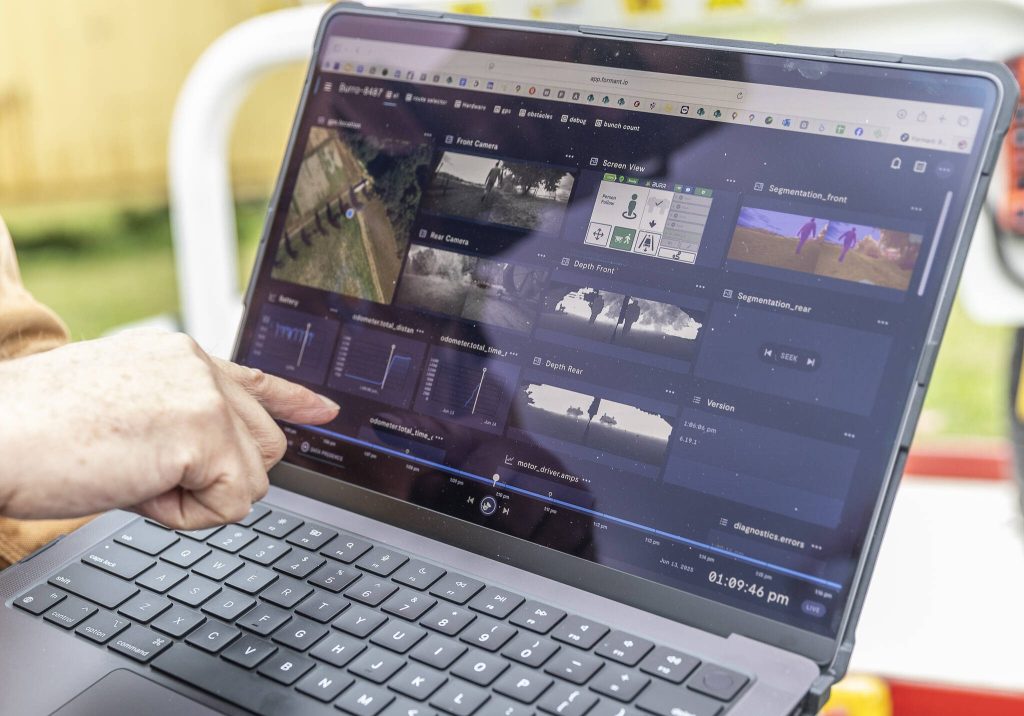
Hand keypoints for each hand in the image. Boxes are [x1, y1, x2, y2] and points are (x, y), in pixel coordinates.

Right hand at [0, 331, 338, 528]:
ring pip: (254, 478)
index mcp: (179, 356)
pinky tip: (136, 487)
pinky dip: (186, 516)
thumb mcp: (123, 409)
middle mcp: (200, 366)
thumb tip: (224, 457)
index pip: (255, 380)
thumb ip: (179, 419)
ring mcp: (205, 396)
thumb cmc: (39, 431)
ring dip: (198, 496)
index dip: (294, 400)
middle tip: (146, 470)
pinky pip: (232, 503)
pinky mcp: (204, 433)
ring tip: (132, 473)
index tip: (326, 410)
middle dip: (217, 475)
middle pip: (265, 445)